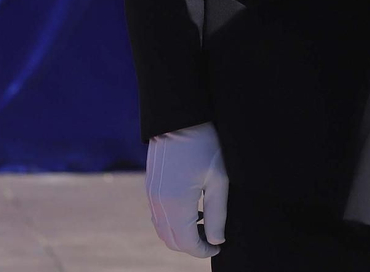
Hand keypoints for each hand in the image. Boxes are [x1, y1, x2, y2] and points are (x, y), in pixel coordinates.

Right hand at [145, 122, 226, 256]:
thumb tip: (216, 240)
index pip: (187, 243)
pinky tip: (191, 209)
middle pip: (172, 241)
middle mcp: (158, 203)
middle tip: (213, 238)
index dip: (204, 251)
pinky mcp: (150, 186)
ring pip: (162, 231)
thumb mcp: (218, 180)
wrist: (179, 117)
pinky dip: (172, 223)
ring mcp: (151, 195)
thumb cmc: (204, 145)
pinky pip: (157, 216)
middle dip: (192, 246)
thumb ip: (217, 214)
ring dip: (181, 235)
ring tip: (204, 223)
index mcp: (176, 203)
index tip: (219, 246)